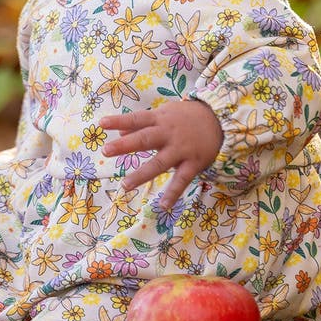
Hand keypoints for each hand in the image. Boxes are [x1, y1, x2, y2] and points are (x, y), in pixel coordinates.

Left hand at [99, 99, 223, 211]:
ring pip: (160, 163)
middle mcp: (168, 133)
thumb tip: (120, 130)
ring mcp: (181, 149)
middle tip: (106, 150)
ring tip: (125, 186)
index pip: (136, 119)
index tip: (101, 124)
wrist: (219, 119)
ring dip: (142, 175)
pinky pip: (182, 180)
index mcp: (160, 119)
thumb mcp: (164, 114)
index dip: (119, 121)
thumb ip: (142, 123)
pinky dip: (173, 193)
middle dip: (125, 145)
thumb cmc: (185, 117)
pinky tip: (162, 206)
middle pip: (145, 139)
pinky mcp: (193, 163)